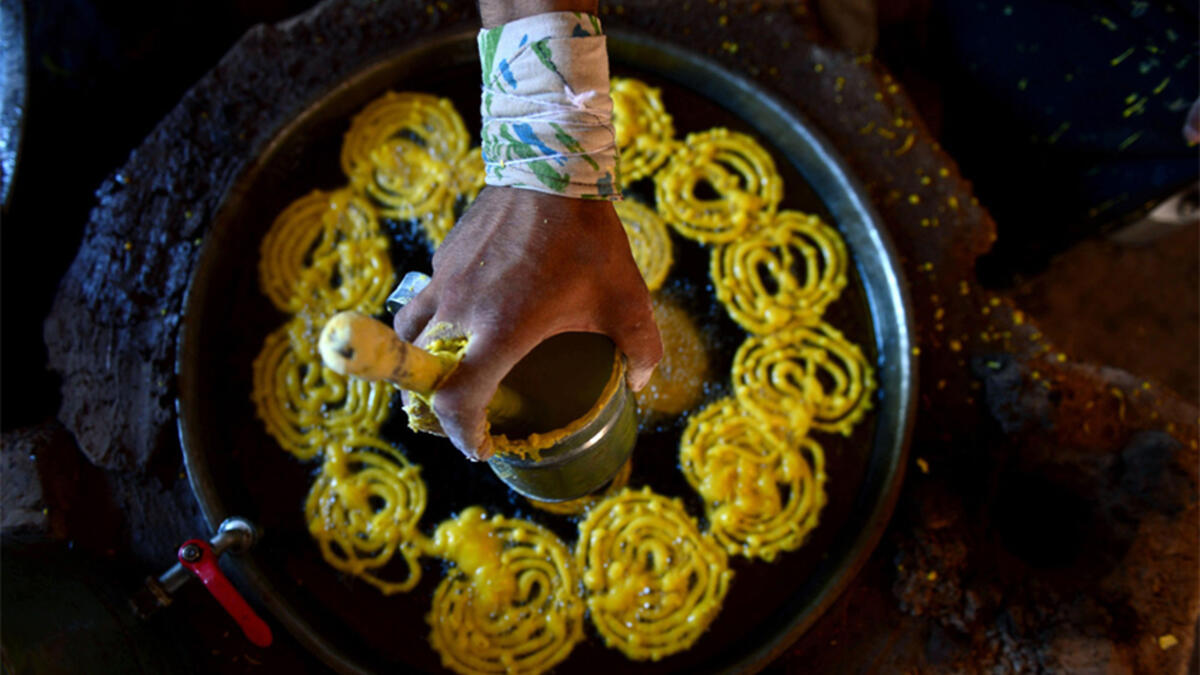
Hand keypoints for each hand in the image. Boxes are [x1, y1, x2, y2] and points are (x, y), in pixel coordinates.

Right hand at [393, 187, 661, 459]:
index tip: (480, 447)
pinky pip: (430, 294)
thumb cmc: (589, 238)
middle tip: (459, 411)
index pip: (457, 402)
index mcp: (500, 332)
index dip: (463, 435)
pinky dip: (440, 313)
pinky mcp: (446, 253)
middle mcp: (461, 310)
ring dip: (421, 355)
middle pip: (418, 370)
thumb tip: (640, 381)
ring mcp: (446, 278)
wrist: (553, 165)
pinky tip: (473, 310)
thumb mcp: (626, 298)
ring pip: (413, 330)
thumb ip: (640, 347)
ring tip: (449, 364)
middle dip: (430, 401)